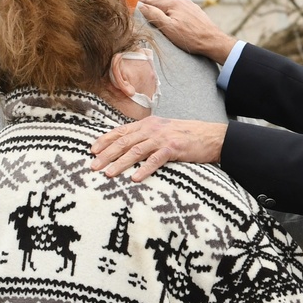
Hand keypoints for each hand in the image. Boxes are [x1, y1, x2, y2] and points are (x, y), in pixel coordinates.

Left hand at [91, 117, 226, 181]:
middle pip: (124, 141)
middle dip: (107, 154)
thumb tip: (127, 146)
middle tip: (93, 165)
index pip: (121, 131)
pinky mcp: (173, 148)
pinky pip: (155, 159)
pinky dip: (144, 169)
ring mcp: (162, 138)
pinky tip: (134, 178)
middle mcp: (152, 129)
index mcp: (147, 124)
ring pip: (136, 150)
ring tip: (108, 174)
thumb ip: (146, 136)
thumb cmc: (185, 136)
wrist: (210, 136)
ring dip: (120, 163)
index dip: (105, 140)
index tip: (92, 150)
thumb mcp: (162, 131)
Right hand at [139, 0, 233, 63]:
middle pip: (161, 1)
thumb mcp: (168, 28)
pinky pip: (179, 10)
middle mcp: (182, 1)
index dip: (141, 1)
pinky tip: (170, 18)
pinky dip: (171, 12)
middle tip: (138, 7)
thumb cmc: (191, 37)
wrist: (213, 42)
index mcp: (174, 3)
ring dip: (161, 9)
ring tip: (151, 13)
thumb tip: (141, 5)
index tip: (131, 2)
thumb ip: (154, 15)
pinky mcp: (195, 12)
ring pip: (170, 6)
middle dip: (150, 4)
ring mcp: (190, 6)